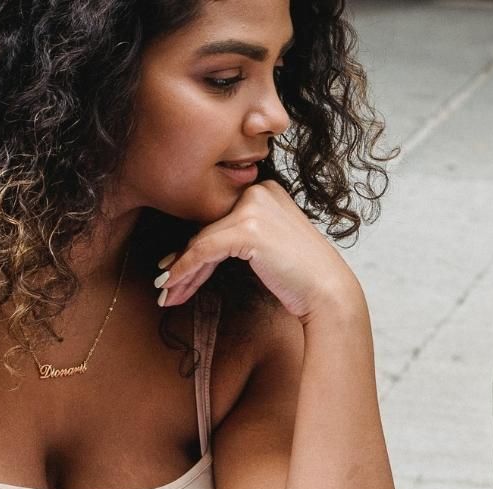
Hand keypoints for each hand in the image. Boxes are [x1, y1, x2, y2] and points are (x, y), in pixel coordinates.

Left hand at [156, 181, 359, 321]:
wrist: (328, 292)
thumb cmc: (301, 277)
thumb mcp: (266, 248)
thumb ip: (236, 239)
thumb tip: (192, 251)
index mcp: (265, 190)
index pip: (218, 219)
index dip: (193, 248)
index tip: (172, 271)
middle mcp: (259, 191)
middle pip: (207, 228)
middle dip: (183, 263)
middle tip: (164, 288)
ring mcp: (254, 207)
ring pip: (202, 241)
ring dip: (179, 272)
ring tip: (165, 295)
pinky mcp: (248, 229)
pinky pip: (203, 250)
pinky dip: (184, 270)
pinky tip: (172, 287)